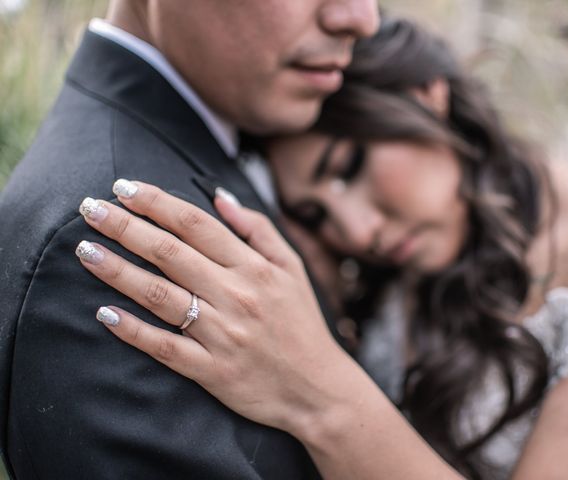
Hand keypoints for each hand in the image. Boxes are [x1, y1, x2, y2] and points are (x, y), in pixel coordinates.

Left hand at [75, 181, 352, 435]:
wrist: (318, 388)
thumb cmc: (302, 324)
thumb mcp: (293, 269)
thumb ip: (259, 229)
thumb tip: (220, 197)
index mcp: (254, 268)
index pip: (196, 225)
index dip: (157, 202)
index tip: (124, 188)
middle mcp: (236, 296)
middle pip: (170, 253)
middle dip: (125, 227)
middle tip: (88, 208)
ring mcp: (222, 334)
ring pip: (160, 296)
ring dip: (118, 271)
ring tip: (85, 250)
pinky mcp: (212, 371)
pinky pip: (165, 348)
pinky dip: (133, 331)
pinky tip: (104, 314)